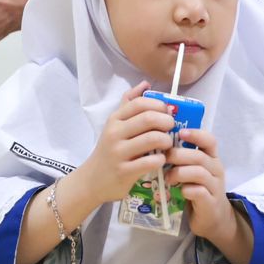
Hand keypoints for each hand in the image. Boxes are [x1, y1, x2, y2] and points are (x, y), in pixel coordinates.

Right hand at [74, 83, 176, 205]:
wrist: (92, 180)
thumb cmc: (109, 150)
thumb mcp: (115, 125)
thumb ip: (129, 103)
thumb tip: (145, 83)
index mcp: (115, 119)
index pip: (140, 103)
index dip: (159, 105)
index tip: (167, 112)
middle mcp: (115, 133)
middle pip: (149, 118)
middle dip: (167, 121)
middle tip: (171, 128)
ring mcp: (119, 153)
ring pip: (153, 139)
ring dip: (167, 141)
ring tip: (167, 145)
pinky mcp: (124, 171)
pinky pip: (150, 162)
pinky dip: (161, 160)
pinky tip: (161, 160)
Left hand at [167, 127, 235, 243]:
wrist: (213, 218)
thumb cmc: (198, 189)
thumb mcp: (193, 170)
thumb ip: (183, 158)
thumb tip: (159, 143)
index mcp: (212, 158)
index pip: (210, 140)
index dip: (196, 134)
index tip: (180, 133)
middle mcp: (216, 170)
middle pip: (199, 156)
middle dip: (178, 155)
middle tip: (164, 158)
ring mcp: (215, 187)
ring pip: (199, 173)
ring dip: (179, 173)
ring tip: (167, 178)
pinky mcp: (210, 202)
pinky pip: (199, 192)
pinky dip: (187, 190)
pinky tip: (180, 191)